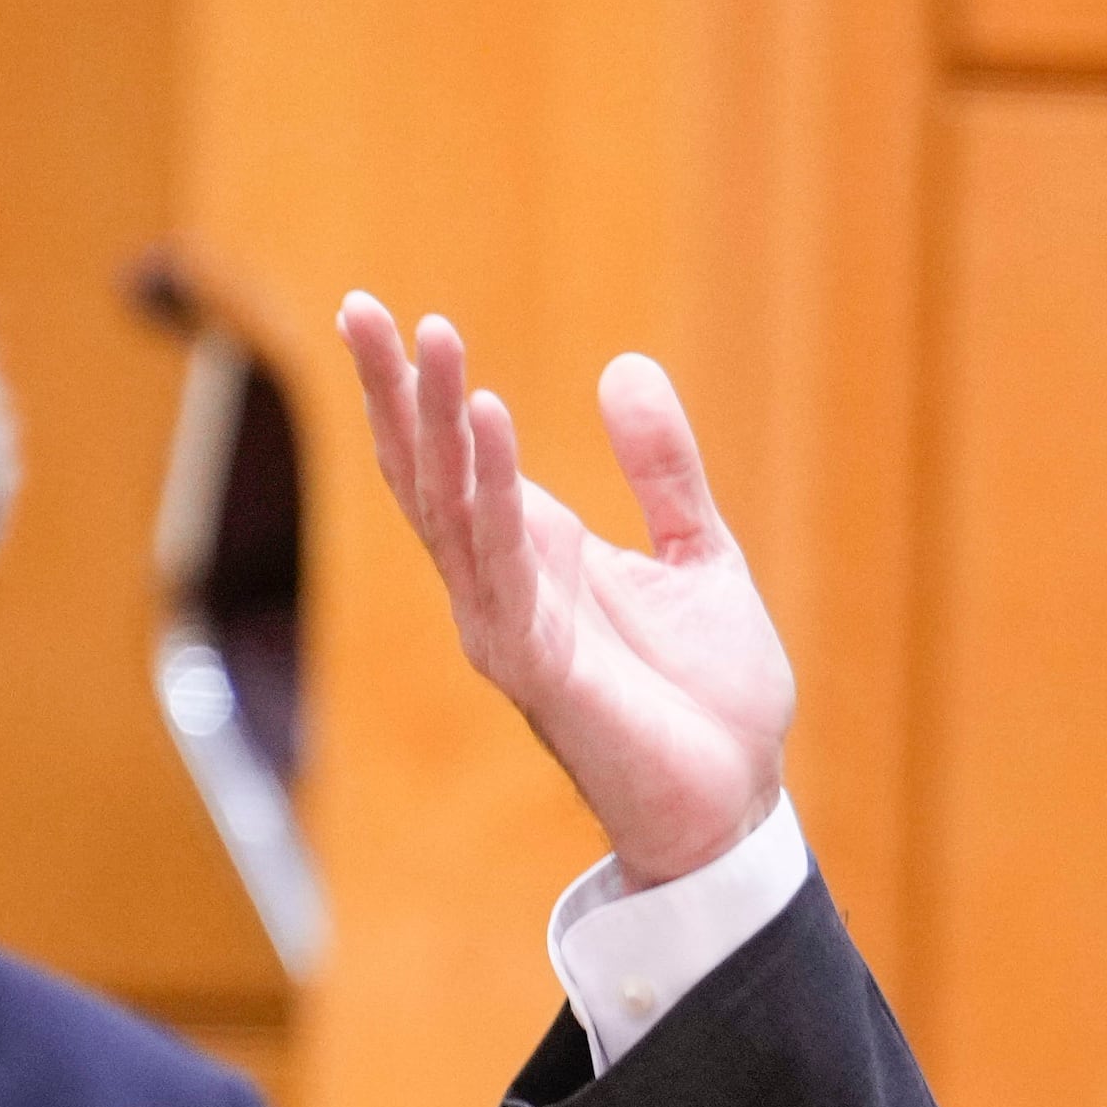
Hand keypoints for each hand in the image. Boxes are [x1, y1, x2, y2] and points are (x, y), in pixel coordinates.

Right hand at [334, 294, 796, 887]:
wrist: (740, 800)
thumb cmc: (712, 697)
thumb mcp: (699, 557)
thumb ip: (662, 471)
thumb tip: (624, 368)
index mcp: (536, 557)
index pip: (451, 462)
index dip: (411, 391)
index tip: (382, 312)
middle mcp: (503, 588)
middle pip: (426, 476)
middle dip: (393, 392)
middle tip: (366, 306)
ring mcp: (511, 627)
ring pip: (452, 510)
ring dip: (438, 424)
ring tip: (434, 338)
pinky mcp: (539, 666)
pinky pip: (503, 567)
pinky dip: (494, 493)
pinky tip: (488, 423)